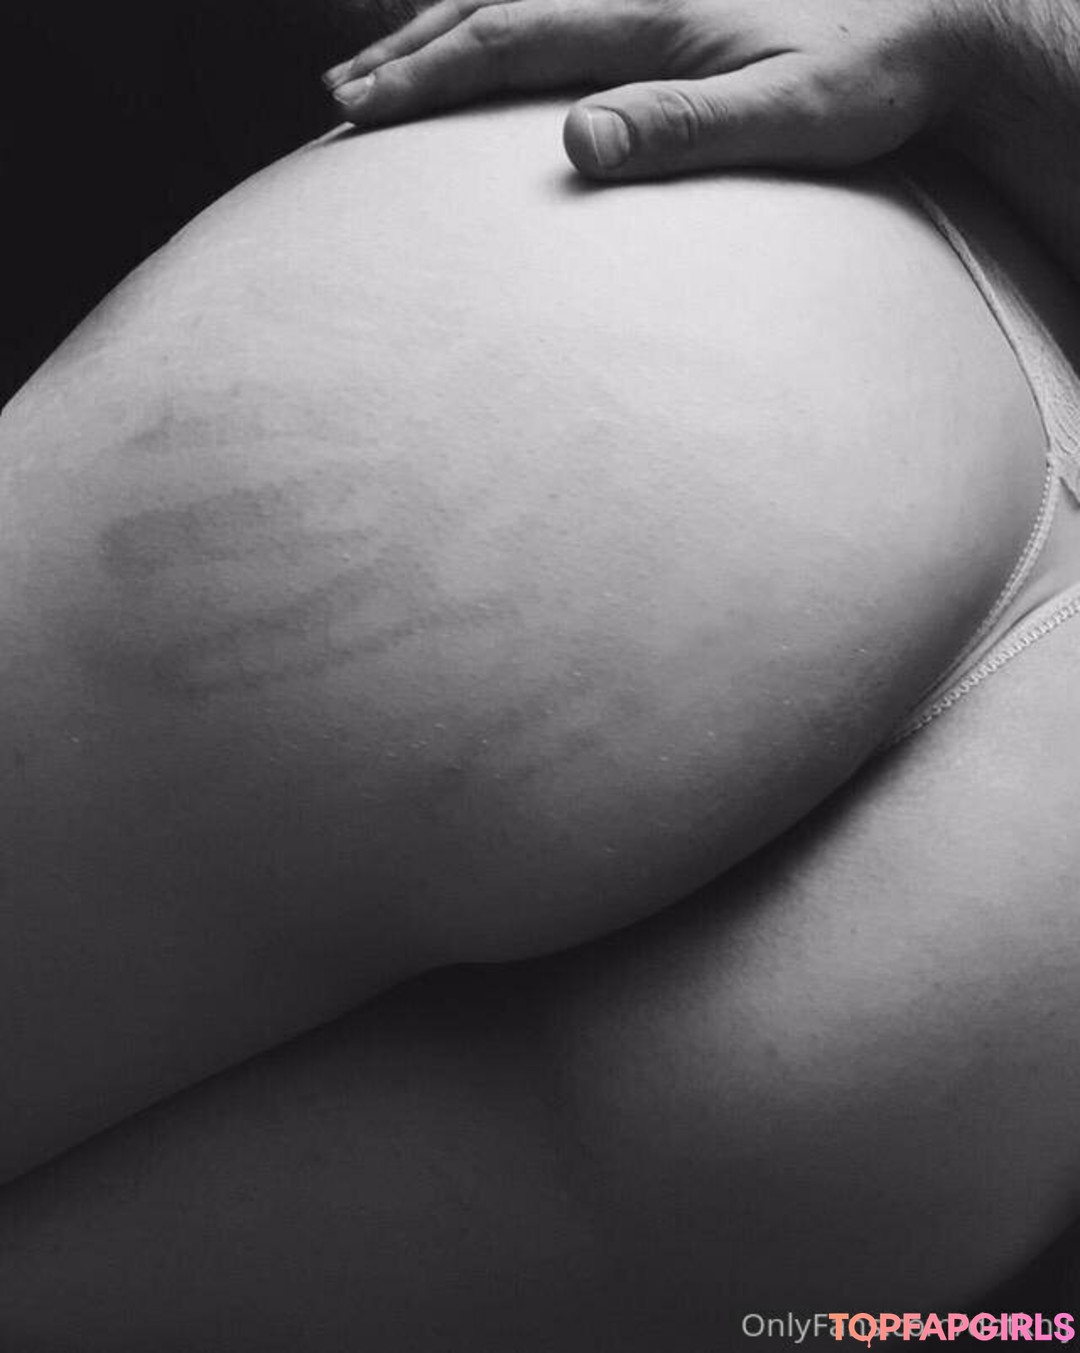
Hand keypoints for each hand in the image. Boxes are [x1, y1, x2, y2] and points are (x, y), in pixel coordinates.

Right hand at [322, 0, 985, 179]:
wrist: (940, 13)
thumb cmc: (871, 72)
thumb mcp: (789, 112)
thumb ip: (685, 127)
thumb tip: (576, 144)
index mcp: (652, 2)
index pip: (507, 37)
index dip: (425, 77)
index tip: (360, 115)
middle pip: (490, 5)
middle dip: (406, 53)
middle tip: (338, 102)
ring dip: (436, 29)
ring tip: (376, 67)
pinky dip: (496, 14)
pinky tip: (476, 32)